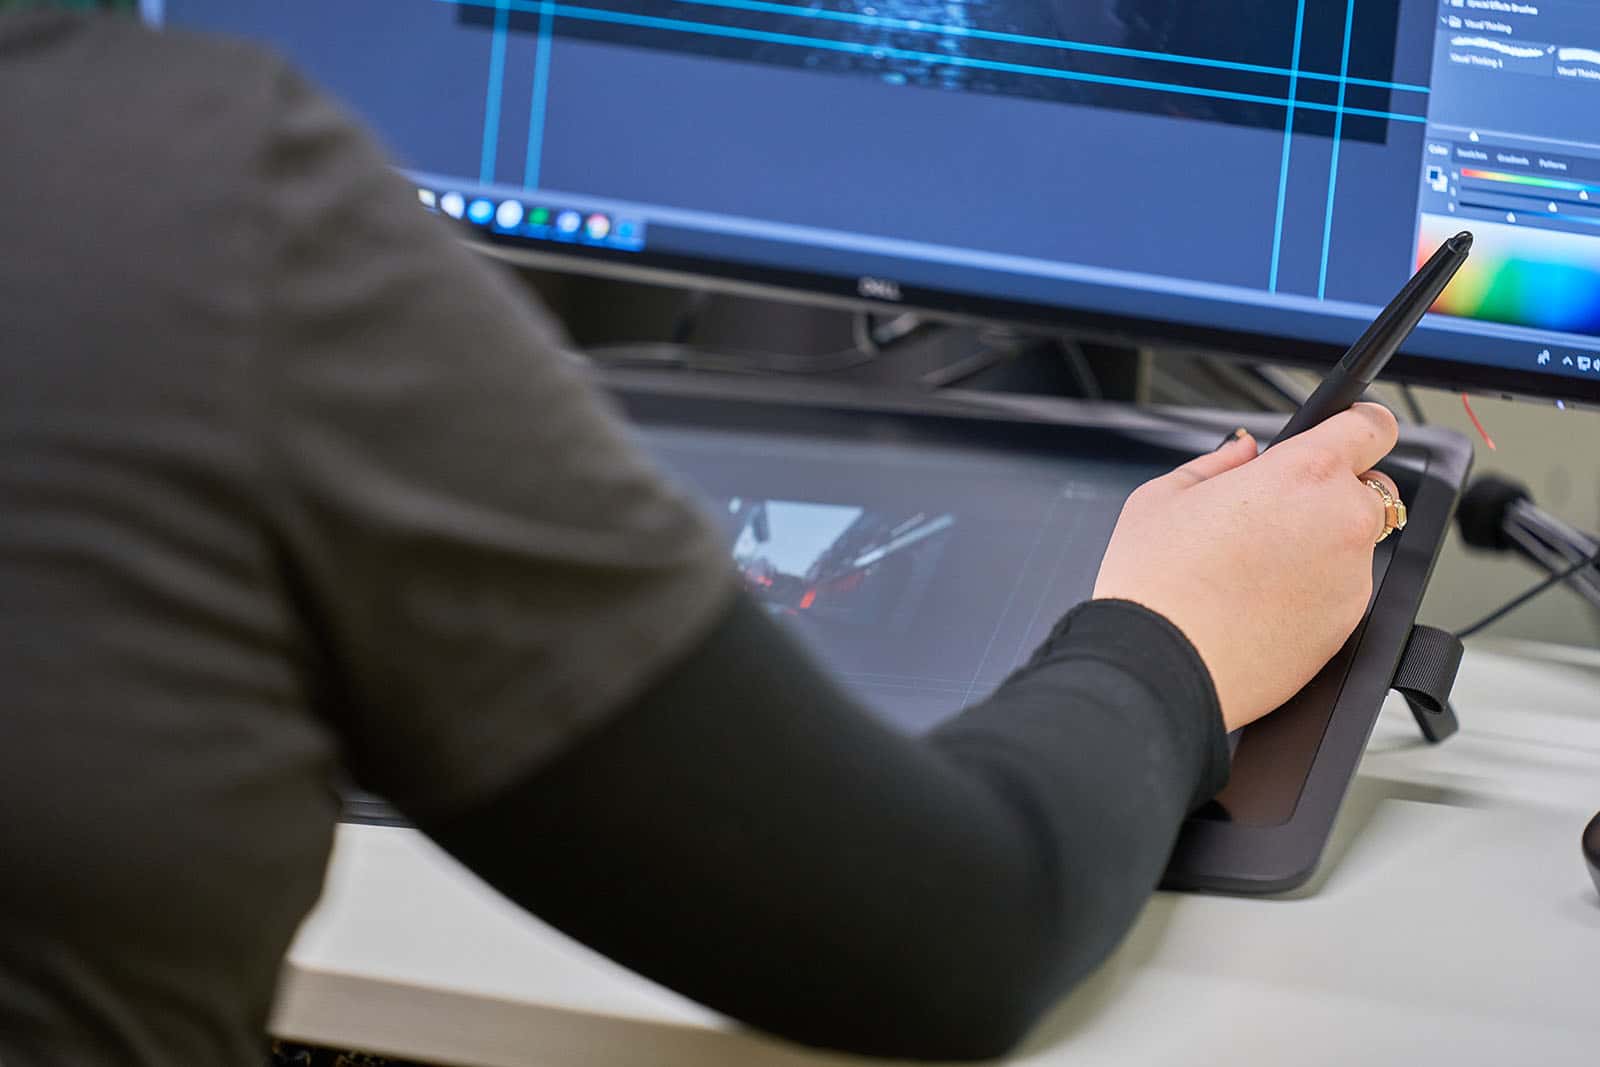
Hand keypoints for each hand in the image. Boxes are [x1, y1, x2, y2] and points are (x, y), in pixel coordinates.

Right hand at [1093, 404, 1401, 732]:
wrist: (1161, 665)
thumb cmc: (1156, 584)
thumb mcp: (1164, 496)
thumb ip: (1218, 463)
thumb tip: (1242, 451)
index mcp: (1303, 473)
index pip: (1372, 426)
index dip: (1361, 424)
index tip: (1351, 432)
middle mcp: (1341, 519)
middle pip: (1372, 488)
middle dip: (1336, 492)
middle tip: (1279, 512)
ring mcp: (1352, 576)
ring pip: (1354, 544)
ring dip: (1322, 545)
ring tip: (1258, 568)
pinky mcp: (1348, 624)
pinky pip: (1342, 592)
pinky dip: (1315, 591)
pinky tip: (1263, 601)